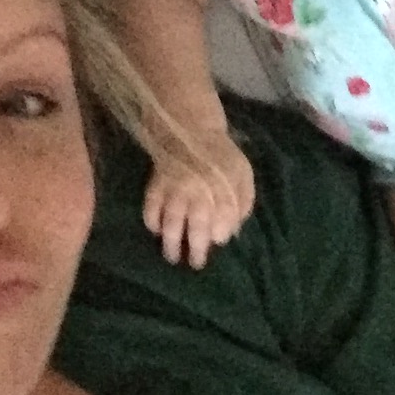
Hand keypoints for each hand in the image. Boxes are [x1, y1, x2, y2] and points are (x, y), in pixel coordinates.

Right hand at [144, 129, 254, 268]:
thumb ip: (243, 202)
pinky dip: (151, 220)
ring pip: (172, 221)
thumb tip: (233, 231)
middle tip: (196, 264)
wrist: (193, 130)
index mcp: (223, 186)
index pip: (224, 216)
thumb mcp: (242, 174)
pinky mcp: (157, 184)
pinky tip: (155, 230)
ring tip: (172, 257)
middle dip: (196, 248)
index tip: (217, 242)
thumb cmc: (222, 158)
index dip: (221, 232)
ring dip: (171, 242)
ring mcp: (175, 188)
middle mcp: (199, 190)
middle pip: (197, 225)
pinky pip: (151, 206)